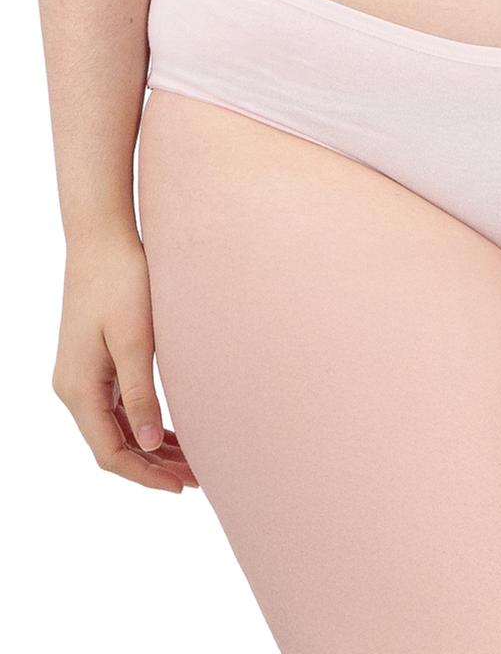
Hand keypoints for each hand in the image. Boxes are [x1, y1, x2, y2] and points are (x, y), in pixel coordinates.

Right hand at [51, 227, 197, 491]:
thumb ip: (141, 393)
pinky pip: (120, 406)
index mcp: (79, 389)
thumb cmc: (122, 283)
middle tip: (197, 479)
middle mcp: (75, 389)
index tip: (181, 486)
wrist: (103, 241)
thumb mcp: (136, 340)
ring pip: (119, 427)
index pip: (111, 451)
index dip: (145, 474)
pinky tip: (173, 430)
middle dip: (153, 466)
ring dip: (152, 446)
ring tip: (192, 462)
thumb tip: (149, 445)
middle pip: (114, 444)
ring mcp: (84, 376)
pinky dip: (146, 423)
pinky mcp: (96, 363)